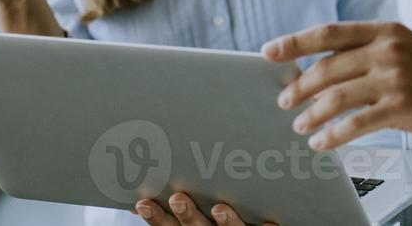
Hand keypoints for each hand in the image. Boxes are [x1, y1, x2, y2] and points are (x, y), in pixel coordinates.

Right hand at [135, 192, 275, 225]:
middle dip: (187, 215)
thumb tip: (144, 189)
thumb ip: (174, 203)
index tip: (142, 202)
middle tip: (179, 197)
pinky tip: (269, 222)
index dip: (156, 217)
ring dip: (225, 222)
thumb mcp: (194, 212)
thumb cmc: (215, 216)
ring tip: (221, 208)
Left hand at [265, 22, 411, 150]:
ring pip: (337, 97)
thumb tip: (321, 66)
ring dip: (312, 114)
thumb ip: (368, 51)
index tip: (269, 51)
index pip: (329, 33)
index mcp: (385, 30)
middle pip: (327, 67)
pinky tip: (322, 141)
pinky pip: (355, 123)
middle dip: (299, 86)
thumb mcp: (405, 47)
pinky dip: (333, 135)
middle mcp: (388, 49)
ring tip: (300, 126)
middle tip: (285, 101)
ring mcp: (395, 77)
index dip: (295, 42)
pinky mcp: (402, 106)